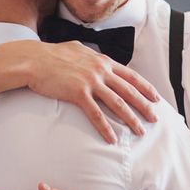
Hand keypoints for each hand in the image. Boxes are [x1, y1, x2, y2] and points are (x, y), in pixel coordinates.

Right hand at [0, 40, 158, 143]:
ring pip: (118, 103)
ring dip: (131, 119)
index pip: (131, 75)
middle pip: (129, 91)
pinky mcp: (78, 93)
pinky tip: (113, 139)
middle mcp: (101, 70)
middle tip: (155, 119)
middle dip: (145, 106)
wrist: (33, 59)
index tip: (156, 97)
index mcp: (102, 60)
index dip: (145, 87)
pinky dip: (106, 128)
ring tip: (140, 132)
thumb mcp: (77, 50)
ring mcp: (91, 81)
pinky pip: (96, 114)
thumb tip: (95, 57)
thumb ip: (91, 56)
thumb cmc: (51, 55)